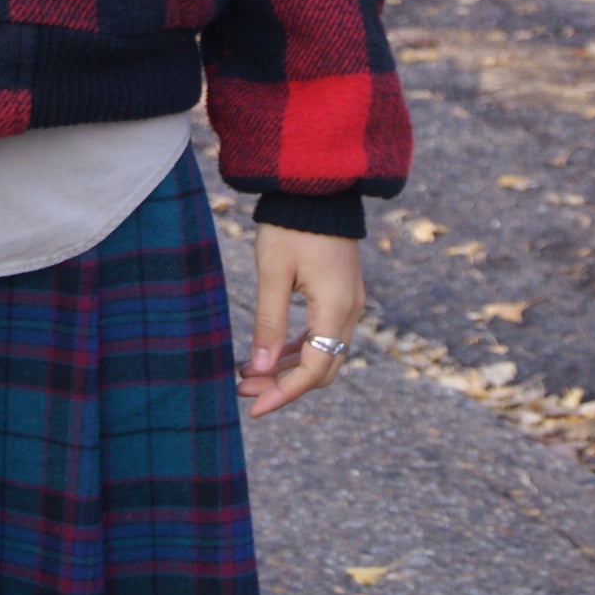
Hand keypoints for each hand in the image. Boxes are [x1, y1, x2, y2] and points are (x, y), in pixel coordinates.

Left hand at [237, 226, 363, 418]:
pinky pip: (324, 334)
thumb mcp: (273, 273)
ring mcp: (349, 302)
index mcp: (336, 308)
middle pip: (322, 368)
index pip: (313, 370)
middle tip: (244, 391)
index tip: (253, 406)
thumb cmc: (291, 226)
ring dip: (288, 368)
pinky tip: (271, 354)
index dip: (283, 393)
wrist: (315, 188)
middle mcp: (350, 311)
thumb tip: (260, 370)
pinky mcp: (341, 293)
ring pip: (323, 353)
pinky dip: (298, 349)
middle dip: (283, 385)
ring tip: (249, 375)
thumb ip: (270, 322)